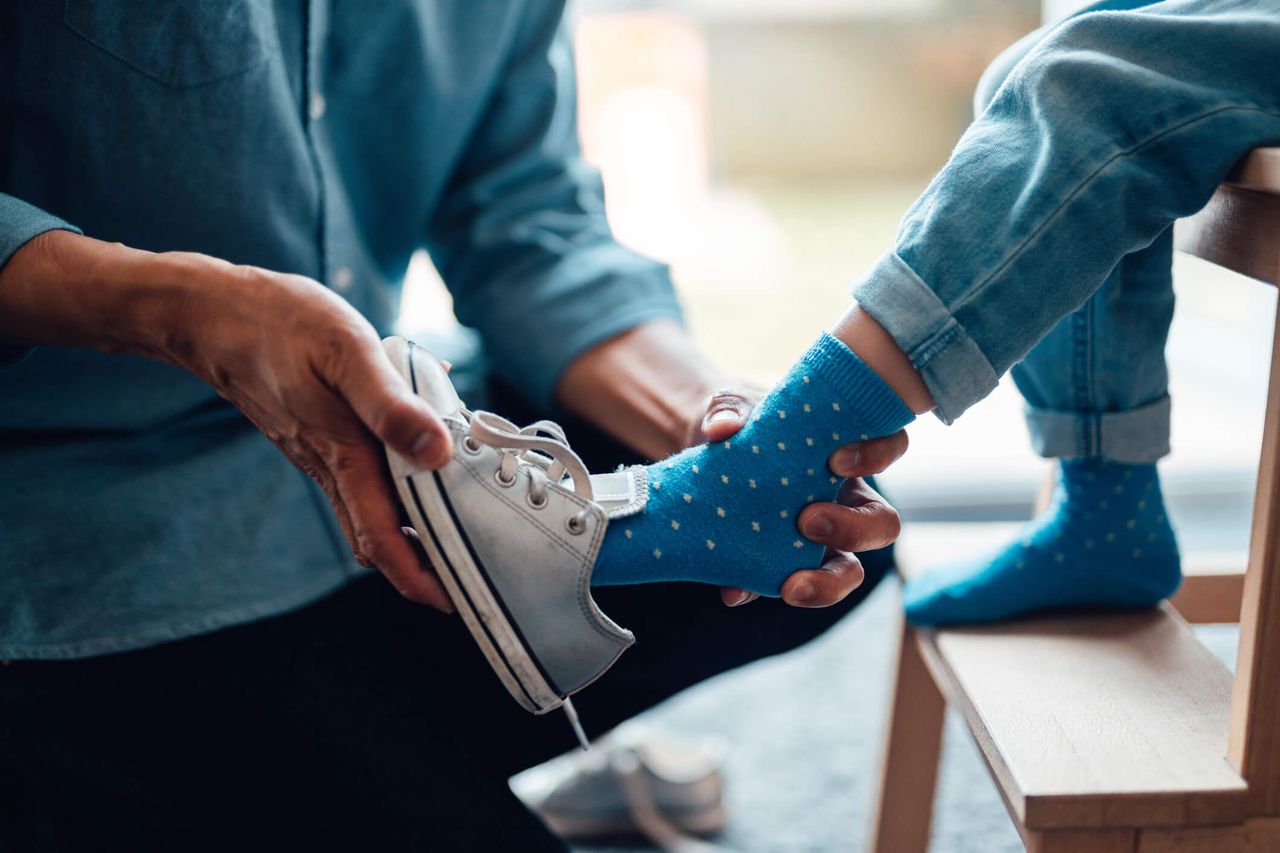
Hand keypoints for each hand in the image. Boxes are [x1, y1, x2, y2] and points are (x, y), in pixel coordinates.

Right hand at [0, 232, 456, 609]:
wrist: (210, 313)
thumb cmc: (279, 322)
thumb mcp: (346, 349)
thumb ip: (392, 404)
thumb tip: (438, 452)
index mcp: (343, 454)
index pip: (383, 540)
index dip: (421, 578)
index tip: (459, 600)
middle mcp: (330, 467)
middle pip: (377, 540)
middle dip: (422, 566)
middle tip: (473, 574)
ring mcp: (319, 457)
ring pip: (367, 513)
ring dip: (409, 531)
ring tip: (461, 531)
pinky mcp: (316, 439)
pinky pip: (359, 482)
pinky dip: (394, 491)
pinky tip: (425, 466)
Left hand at [691, 389, 908, 608]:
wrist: (698, 456)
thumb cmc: (734, 422)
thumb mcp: (728, 407)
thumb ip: (726, 410)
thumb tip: (723, 428)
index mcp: (842, 452)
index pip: (888, 446)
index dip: (878, 453)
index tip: (837, 461)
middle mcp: (842, 499)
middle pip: (882, 523)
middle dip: (855, 528)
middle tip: (809, 521)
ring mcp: (817, 539)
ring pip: (848, 570)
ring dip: (828, 583)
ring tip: (792, 587)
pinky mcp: (779, 565)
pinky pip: (780, 585)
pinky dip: (756, 590)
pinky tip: (733, 591)